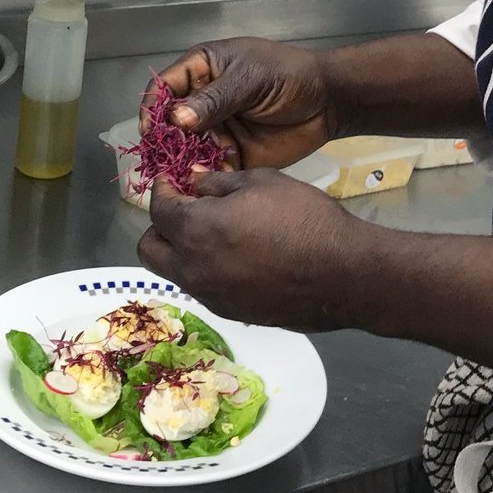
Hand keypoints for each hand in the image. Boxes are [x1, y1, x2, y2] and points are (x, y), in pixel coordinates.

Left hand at [137, 168, 366, 330]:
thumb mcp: (262, 182)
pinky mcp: (230, 313)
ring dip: (180, 250)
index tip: (172, 180)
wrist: (342, 274)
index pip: (159, 209)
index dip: (162, 190)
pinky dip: (205, 269)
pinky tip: (236, 255)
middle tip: (186, 208)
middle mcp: (193, 269)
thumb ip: (219, 183)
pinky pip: (201, 287)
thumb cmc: (304, 218)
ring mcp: (210, 296)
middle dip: (161, 225)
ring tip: (212, 232)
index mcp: (196, 230)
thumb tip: (194, 182)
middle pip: (150, 248)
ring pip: (173, 272)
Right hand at [139, 38, 338, 170]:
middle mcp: (203, 102)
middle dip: (166, 142)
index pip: (164, 87)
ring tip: (189, 174)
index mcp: (203, 71)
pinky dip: (205, 177)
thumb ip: (216, 98)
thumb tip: (177, 118)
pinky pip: (209, 168)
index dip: (153, 108)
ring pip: (186, 149)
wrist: (328, 102)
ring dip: (185, 162)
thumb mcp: (251, 79)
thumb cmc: (290, 76)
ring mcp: (216, 129)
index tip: (151, 132)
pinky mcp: (230, 154)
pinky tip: (207, 184)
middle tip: (166, 161)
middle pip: (170, 123)